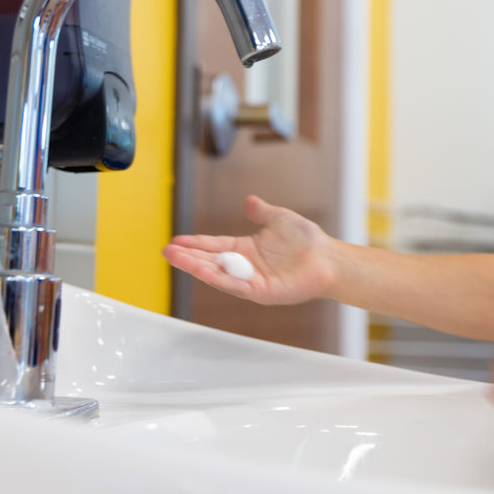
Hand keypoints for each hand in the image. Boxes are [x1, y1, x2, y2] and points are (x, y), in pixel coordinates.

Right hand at [162, 195, 336, 305]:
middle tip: (166, 251)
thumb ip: (261, 213)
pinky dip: (217, 277)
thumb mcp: (279, 219)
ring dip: (195, 267)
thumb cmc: (307, 240)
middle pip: (209, 261)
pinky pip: (234, 285)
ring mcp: (250, 280)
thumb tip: (249, 201)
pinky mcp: (259, 292)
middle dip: (187, 257)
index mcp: (246, 249)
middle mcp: (245, 266)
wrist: (327, 258)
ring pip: (217, 274)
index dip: (195, 244)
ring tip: (175, 258)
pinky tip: (201, 270)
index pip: (214, 246)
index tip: (176, 241)